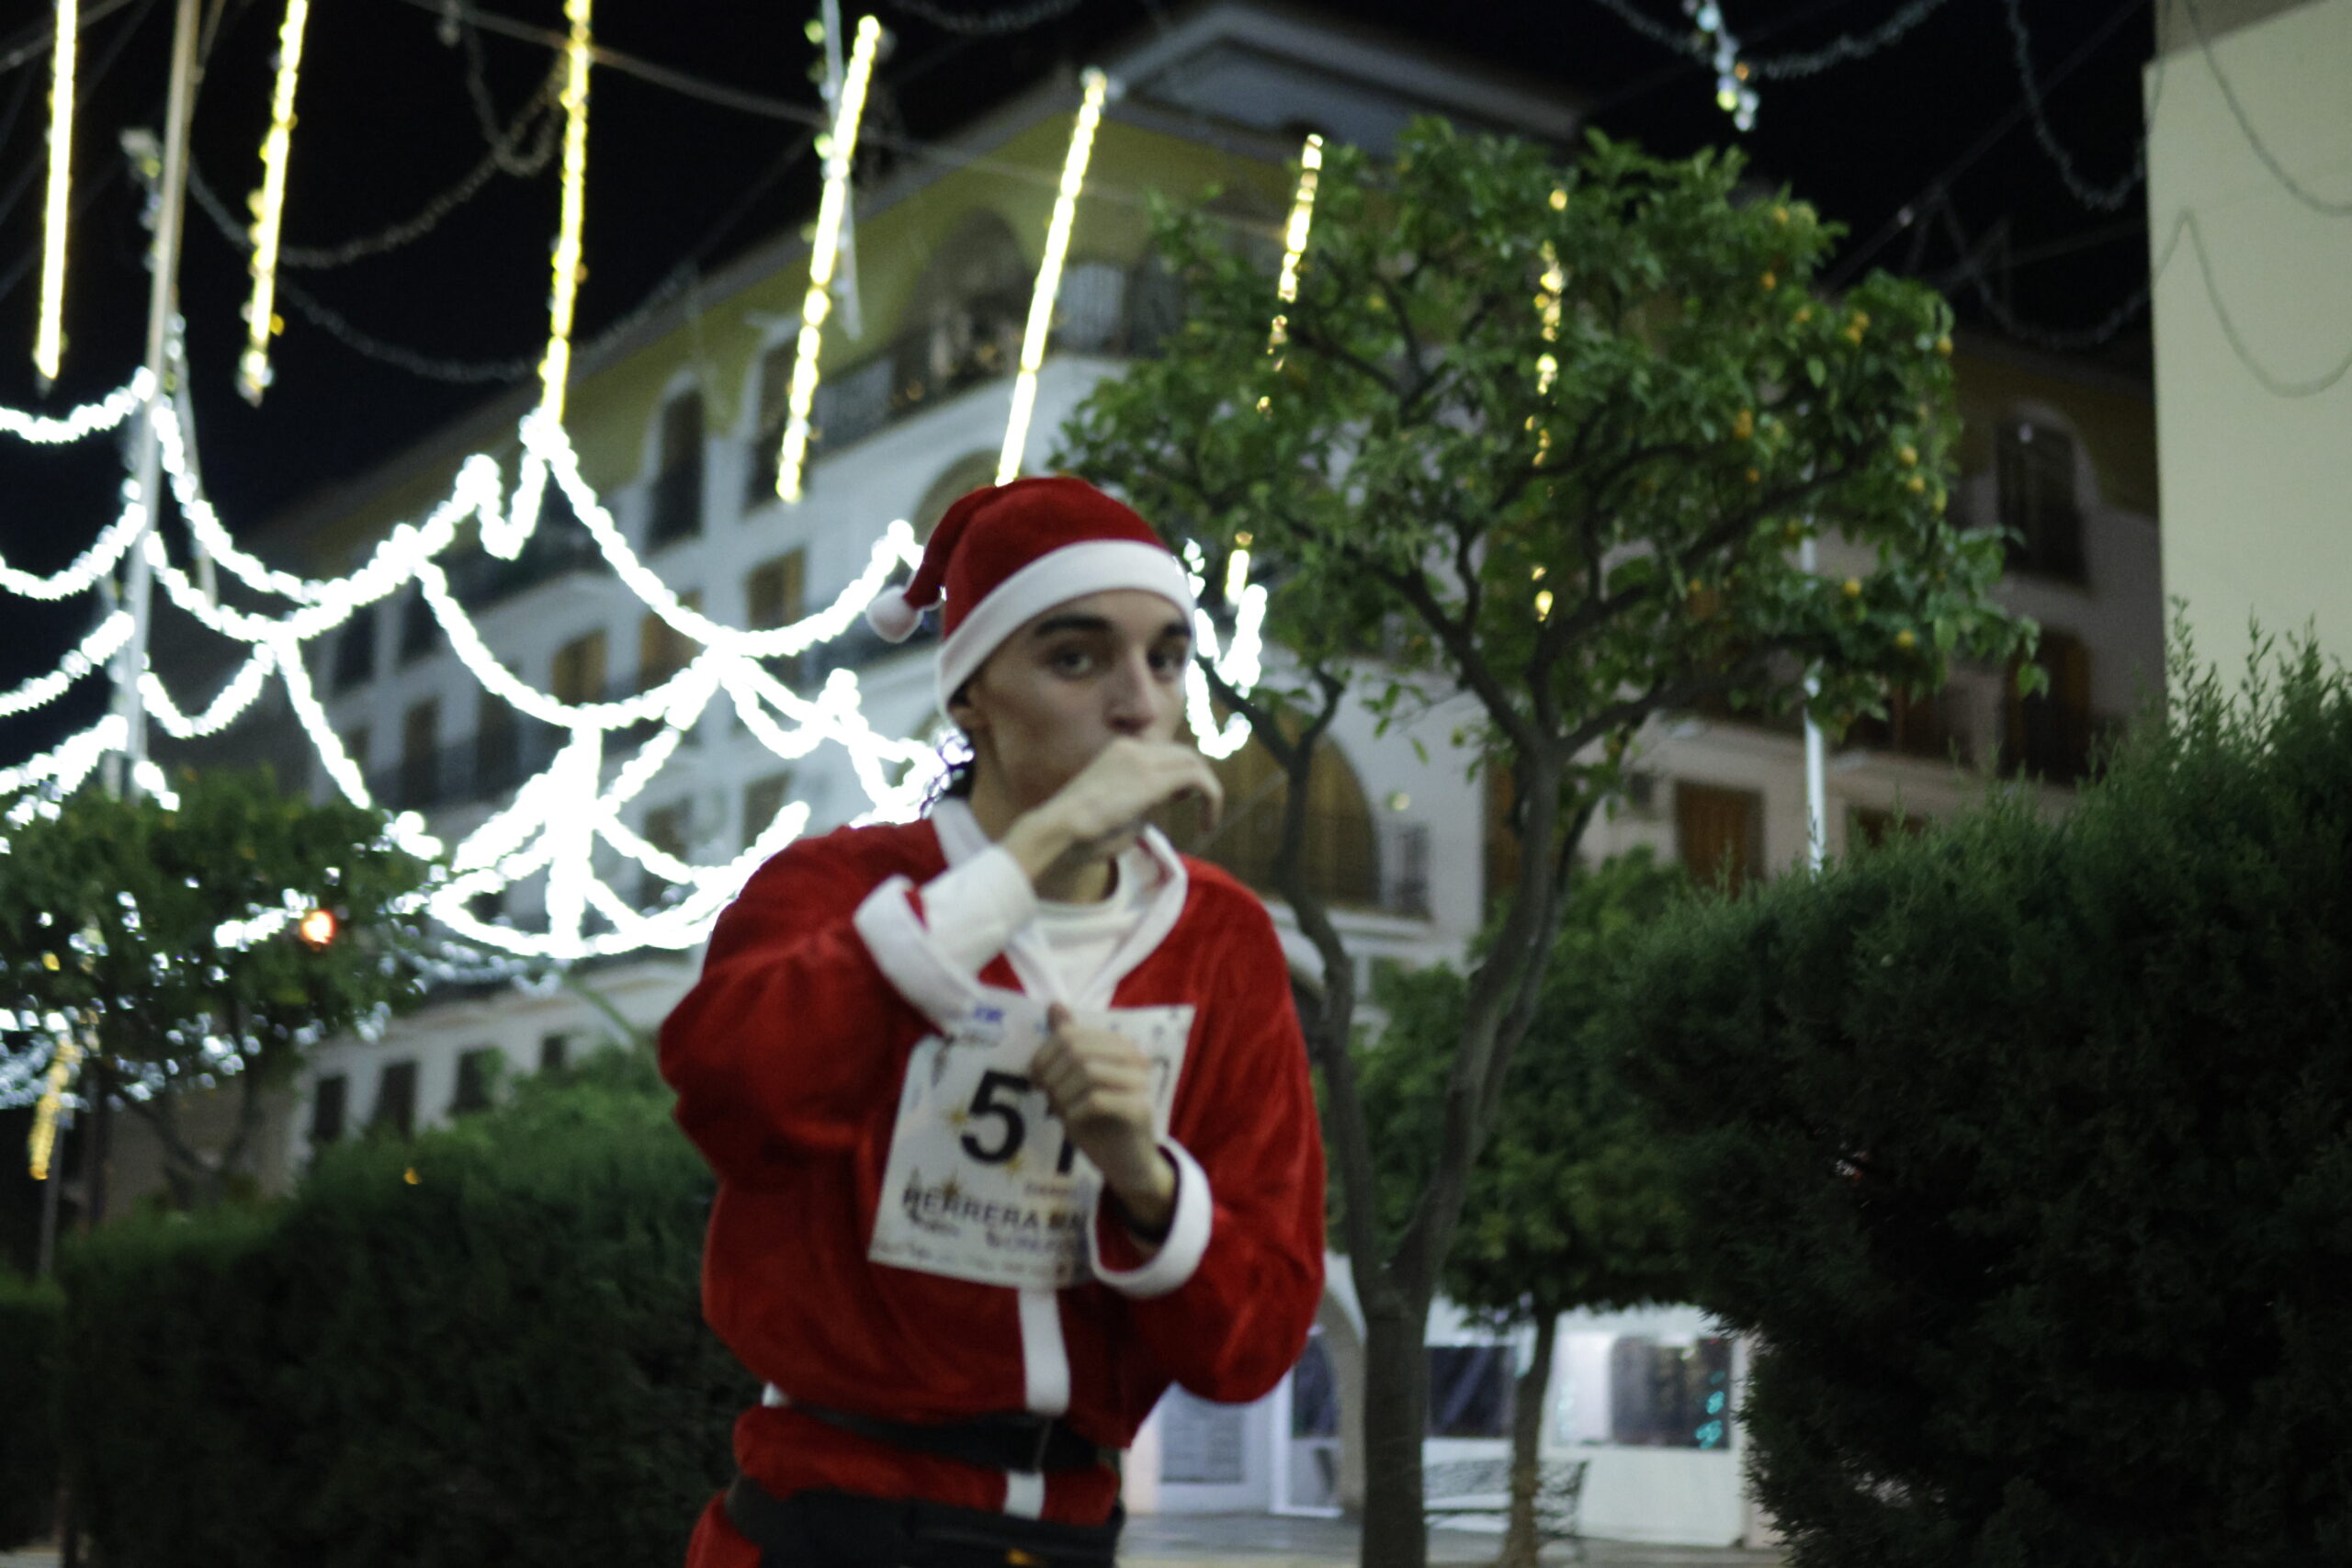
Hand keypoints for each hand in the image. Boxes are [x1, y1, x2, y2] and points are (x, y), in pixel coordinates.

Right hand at [1002, 737, 1221, 888]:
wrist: (1056, 831)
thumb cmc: (1077, 835)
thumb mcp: (1114, 813)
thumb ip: (1138, 804)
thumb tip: (1156, 805)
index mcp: (1119, 752)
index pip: (1164, 754)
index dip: (1179, 778)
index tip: (1179, 802)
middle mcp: (1132, 747)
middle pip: (1183, 754)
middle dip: (1197, 782)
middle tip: (1202, 814)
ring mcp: (1142, 758)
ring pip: (1193, 762)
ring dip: (1208, 791)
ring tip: (1207, 822)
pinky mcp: (1153, 777)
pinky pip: (1198, 778)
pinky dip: (1211, 798)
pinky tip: (1206, 825)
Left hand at [1031, 1004, 1175, 1239]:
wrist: (1126, 1163)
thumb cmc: (1098, 1121)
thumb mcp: (1075, 1081)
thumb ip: (1068, 1043)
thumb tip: (1054, 1005)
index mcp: (1119, 1044)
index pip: (1070, 1035)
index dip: (1044, 1056)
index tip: (1035, 1079)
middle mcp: (1135, 1057)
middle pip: (1077, 1051)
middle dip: (1052, 1076)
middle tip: (1046, 1097)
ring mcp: (1141, 1083)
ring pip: (1087, 1072)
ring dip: (1063, 1095)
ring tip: (1061, 1110)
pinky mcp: (1140, 1109)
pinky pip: (1097, 1100)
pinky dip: (1075, 1111)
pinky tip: (1073, 1121)